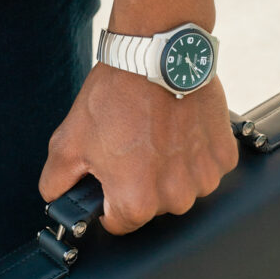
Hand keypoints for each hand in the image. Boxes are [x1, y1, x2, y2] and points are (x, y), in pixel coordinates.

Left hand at [39, 63, 238, 234]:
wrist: (155, 55)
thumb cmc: (114, 97)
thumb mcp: (69, 142)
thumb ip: (56, 182)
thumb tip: (57, 199)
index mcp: (136, 202)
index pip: (118, 223)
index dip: (108, 200)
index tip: (110, 176)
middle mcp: (175, 197)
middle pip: (153, 206)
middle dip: (140, 183)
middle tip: (131, 148)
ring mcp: (204, 177)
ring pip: (181, 188)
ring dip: (170, 170)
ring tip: (156, 135)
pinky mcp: (223, 155)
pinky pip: (205, 167)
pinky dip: (194, 154)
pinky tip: (179, 129)